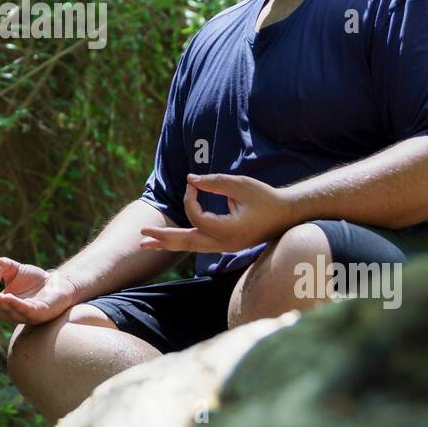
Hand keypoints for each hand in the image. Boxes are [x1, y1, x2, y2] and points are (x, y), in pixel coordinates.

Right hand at [0, 257, 78, 325]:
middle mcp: (13, 313)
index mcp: (4, 306)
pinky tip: (9, 297)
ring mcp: (26, 315)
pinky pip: (26, 310)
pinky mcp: (39, 314)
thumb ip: (5, 266)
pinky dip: (16, 304)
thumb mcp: (16, 270)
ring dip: (0, 302)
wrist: (58, 284)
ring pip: (9, 311)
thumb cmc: (35, 280)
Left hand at [139, 173, 297, 252]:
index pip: (197, 216)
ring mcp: (225, 247)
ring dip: (169, 243)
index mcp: (228, 231)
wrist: (286, 215)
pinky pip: (199, 244)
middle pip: (187, 242)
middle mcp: (224, 243)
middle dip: (163, 238)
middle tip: (141, 236)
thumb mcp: (241, 185)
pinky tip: (168, 241)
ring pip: (191, 246)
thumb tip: (189, 180)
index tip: (193, 184)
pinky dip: (182, 241)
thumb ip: (214, 182)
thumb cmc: (265, 198)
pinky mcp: (225, 244)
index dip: (191, 197)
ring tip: (146, 244)